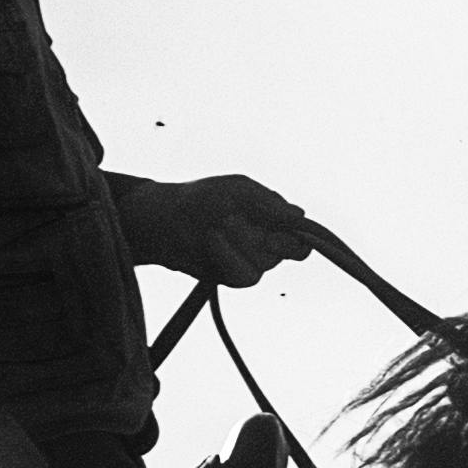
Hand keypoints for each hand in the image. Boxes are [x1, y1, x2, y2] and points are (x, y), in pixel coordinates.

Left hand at [137, 173, 330, 289]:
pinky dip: (228, 259)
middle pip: (292, 251)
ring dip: (239, 245)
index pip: (305, 233)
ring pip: (267, 264)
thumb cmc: (199, 198)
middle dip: (266, 238)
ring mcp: (253, 259)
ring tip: (215, 228)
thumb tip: (300, 216)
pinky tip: (211, 245)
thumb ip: (269, 203)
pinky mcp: (236, 276)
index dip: (299, 236)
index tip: (278, 231)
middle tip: (234, 221)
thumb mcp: (236, 191)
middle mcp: (269, 239)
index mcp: (274, 215)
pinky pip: (247, 277)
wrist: (162, 223)